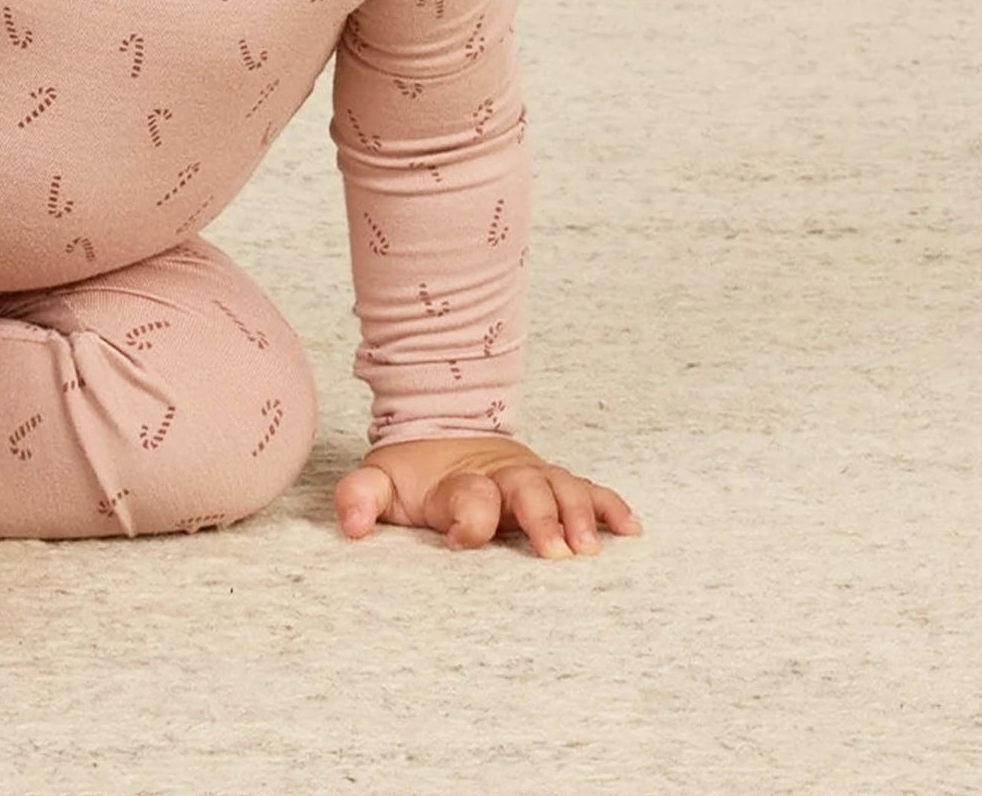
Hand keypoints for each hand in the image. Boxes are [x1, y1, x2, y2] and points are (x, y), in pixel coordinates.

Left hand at [333, 435, 641, 558]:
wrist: (443, 429)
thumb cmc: (415, 474)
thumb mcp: (380, 481)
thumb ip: (360, 499)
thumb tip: (350, 527)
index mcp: (458, 481)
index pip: (467, 495)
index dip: (467, 517)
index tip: (461, 540)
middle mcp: (501, 476)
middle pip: (526, 489)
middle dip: (540, 517)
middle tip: (553, 552)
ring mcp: (532, 477)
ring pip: (563, 488)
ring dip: (579, 514)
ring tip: (590, 547)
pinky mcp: (554, 482)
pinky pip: (589, 490)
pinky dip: (611, 506)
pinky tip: (631, 529)